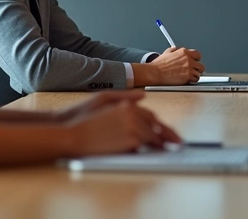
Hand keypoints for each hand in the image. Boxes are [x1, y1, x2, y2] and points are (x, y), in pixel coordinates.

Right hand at [65, 90, 181, 154]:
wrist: (70, 135)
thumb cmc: (81, 118)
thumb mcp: (102, 99)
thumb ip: (125, 96)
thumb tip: (143, 96)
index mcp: (127, 104)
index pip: (151, 115)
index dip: (161, 124)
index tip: (169, 132)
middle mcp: (133, 114)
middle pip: (156, 126)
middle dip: (167, 135)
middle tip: (177, 143)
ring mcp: (133, 127)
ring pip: (153, 136)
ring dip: (159, 143)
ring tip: (167, 148)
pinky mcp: (131, 141)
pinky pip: (145, 146)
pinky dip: (149, 149)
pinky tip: (153, 152)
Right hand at [150, 47, 204, 84]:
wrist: (155, 73)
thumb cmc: (158, 65)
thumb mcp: (166, 53)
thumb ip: (173, 50)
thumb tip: (175, 49)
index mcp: (183, 52)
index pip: (197, 54)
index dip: (196, 59)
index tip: (194, 62)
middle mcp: (188, 59)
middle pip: (200, 64)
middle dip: (197, 68)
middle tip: (193, 71)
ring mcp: (189, 67)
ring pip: (199, 72)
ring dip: (195, 75)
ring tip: (190, 77)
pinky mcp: (188, 76)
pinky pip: (195, 79)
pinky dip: (193, 81)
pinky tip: (188, 80)